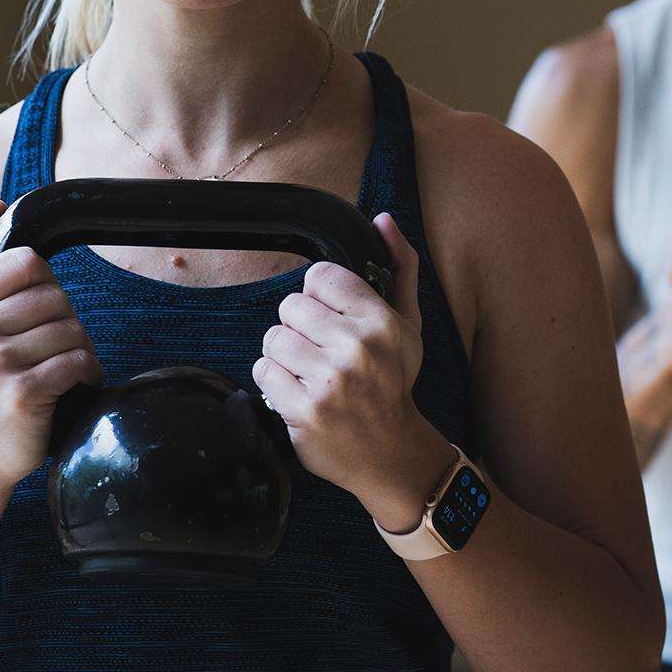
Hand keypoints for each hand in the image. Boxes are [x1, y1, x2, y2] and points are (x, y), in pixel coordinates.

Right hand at [0, 199, 103, 521]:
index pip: (30, 261)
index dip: (47, 288)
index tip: (36, 319)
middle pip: (58, 296)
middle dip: (67, 325)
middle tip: (49, 354)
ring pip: (74, 329)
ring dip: (79, 353)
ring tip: (56, 375)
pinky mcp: (21, 392)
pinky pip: (79, 361)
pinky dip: (85, 376)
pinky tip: (67, 392)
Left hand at [253, 213, 442, 513]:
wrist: (388, 451)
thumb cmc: (394, 381)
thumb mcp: (408, 324)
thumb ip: (399, 267)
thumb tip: (384, 219)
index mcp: (381, 322)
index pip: (321, 275)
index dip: (320, 294)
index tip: (331, 316)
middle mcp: (355, 349)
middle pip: (291, 306)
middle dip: (301, 326)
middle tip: (320, 348)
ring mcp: (327, 382)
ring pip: (272, 338)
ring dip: (284, 354)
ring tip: (307, 369)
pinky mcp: (302, 411)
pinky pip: (262, 372)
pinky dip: (274, 380)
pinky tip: (297, 390)